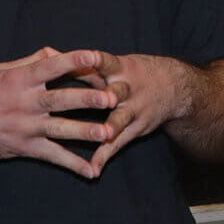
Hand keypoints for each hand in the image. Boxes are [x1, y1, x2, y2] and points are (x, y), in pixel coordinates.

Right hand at [0, 48, 122, 179]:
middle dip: (87, 98)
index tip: (95, 55)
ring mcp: (24, 128)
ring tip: (108, 132)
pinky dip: (72, 164)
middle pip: (60, 99)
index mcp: (18, 79)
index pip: (50, 67)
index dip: (73, 60)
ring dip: (85, 131)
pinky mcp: (23, 148)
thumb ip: (28, 62)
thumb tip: (53, 53)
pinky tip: (92, 170)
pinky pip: (52, 157)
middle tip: (112, 97)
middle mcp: (23, 103)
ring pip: (60, 130)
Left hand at [86, 53, 193, 174]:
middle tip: (106, 98)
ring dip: (113, 125)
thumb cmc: (133, 72)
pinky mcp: (135, 129)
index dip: (99, 59)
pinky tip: (94, 169)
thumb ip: (84, 63)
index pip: (108, 61)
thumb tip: (49, 54)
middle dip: (111, 94)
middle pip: (118, 91)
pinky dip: (106, 155)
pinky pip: (119, 143)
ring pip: (121, 118)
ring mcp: (133, 110)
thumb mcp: (114, 64)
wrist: (174, 88)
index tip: (91, 57)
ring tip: (103, 134)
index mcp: (119, 69)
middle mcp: (127, 89)